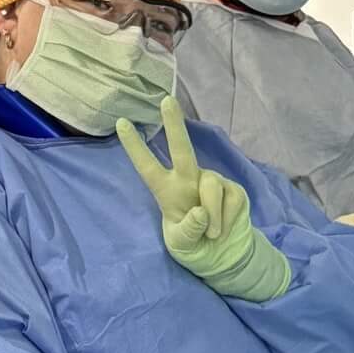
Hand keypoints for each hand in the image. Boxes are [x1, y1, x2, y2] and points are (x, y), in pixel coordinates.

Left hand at [118, 102, 291, 302]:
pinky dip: (227, 220)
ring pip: (211, 186)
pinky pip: (231, 200)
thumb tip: (201, 211)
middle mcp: (187, 179)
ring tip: (213, 235)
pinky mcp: (233, 189)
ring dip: (213, 217)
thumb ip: (188, 230)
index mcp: (166, 191)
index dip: (135, 147)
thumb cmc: (193, 243)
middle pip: (182, 150)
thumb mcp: (182, 244)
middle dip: (174, 125)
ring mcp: (212, 181)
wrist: (222, 252)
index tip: (121, 123)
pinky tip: (224, 228)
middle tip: (166, 100)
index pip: (147, 167)